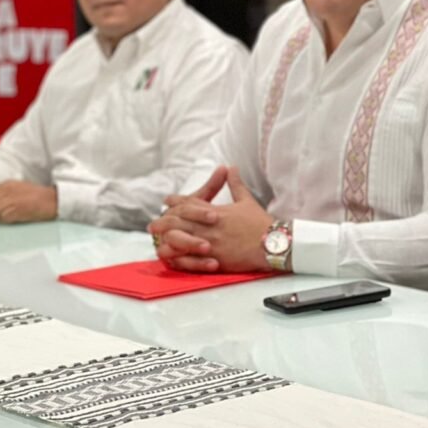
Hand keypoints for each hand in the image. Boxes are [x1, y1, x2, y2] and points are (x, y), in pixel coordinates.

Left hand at [0, 181, 57, 223]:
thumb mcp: (20, 191)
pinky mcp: (15, 208)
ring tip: (6, 220)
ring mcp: (10, 198)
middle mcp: (7, 189)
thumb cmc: (40, 199)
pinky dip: (3, 221)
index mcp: (8, 184)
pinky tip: (12, 220)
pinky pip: (0, 217)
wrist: (54, 200)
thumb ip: (7, 196)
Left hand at [150, 167, 271, 272]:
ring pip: (182, 240)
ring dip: (168, 240)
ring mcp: (212, 243)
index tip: (167, 201)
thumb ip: (235, 184)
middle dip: (165, 222)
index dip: (177, 202)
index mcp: (217, 211)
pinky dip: (180, 259)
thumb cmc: (262, 224)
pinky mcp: (215, 260)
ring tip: (157, 242)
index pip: (191, 203)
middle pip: (180, 221)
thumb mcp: (247, 200)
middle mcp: (211, 226)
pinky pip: (192, 260)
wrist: (274, 243)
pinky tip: (173, 259)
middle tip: (153, 225)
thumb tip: (231, 168)